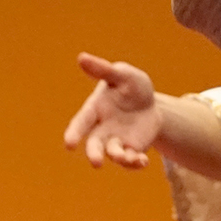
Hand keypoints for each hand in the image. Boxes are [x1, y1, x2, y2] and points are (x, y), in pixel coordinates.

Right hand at [63, 53, 162, 168]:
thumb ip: (103, 70)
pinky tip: (143, 161)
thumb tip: (81, 57)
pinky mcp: (131, 150)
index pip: (82, 122)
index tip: (69, 145)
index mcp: (95, 109)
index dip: (74, 133)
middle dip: (94, 153)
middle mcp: (102, 128)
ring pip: (113, 154)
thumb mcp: (122, 75)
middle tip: (97, 162)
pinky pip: (130, 161)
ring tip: (127, 157)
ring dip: (119, 157)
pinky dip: (135, 163)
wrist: (151, 103)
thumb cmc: (131, 85)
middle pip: (94, 144)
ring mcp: (116, 141)